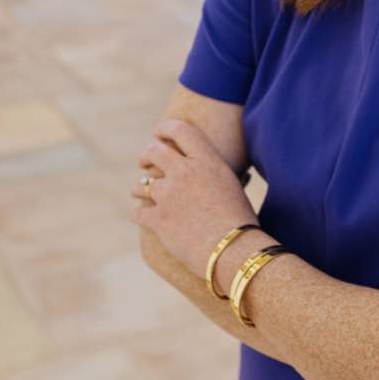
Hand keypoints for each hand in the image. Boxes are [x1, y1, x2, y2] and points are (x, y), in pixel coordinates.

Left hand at [130, 118, 257, 279]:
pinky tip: (141, 217)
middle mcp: (186, 172)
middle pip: (154, 151)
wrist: (235, 251)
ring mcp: (170, 195)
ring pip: (141, 183)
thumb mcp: (232, 186)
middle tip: (144, 162)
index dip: (165, 128)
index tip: (158, 132)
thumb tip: (207, 164)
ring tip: (140, 192)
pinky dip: (139, 215)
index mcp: (207, 161)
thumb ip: (213, 171)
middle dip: (146, 155)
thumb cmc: (241, 221)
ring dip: (139, 187)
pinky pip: (138, 212)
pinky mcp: (158, 219)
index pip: (180, 130)